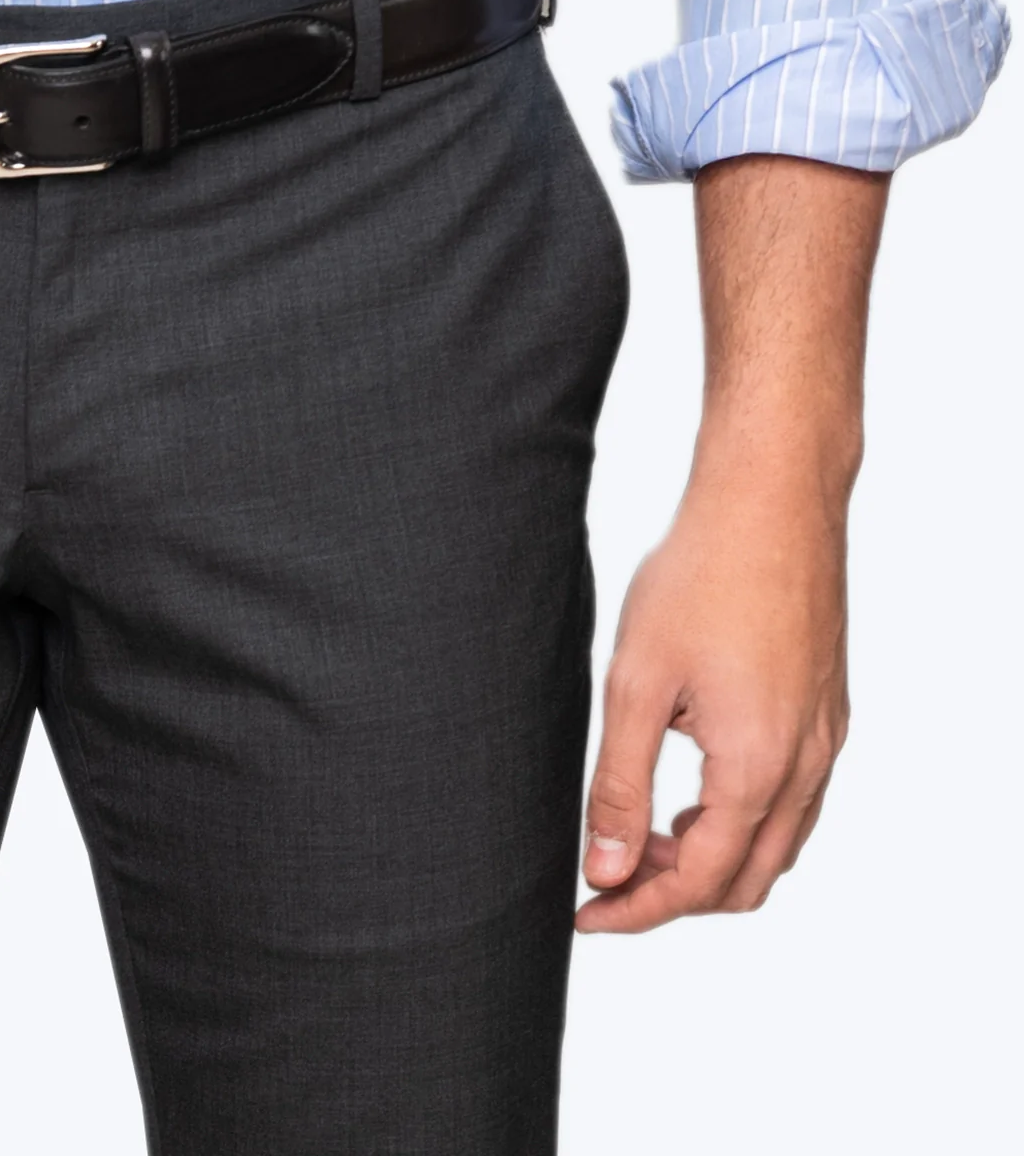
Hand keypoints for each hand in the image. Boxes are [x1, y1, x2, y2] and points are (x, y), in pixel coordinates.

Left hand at [576, 443, 851, 932]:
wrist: (771, 499)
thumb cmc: (698, 576)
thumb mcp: (637, 684)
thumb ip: (621, 785)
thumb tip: (608, 869)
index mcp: (756, 768)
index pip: (700, 882)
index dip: (636, 910)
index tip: (585, 913)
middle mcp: (806, 765)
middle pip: (748, 881)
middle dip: (677, 895)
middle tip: (611, 874)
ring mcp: (826, 737)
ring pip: (778, 844)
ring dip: (714, 858)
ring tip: (647, 831)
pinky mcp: (828, 710)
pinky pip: (796, 799)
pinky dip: (746, 820)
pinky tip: (696, 785)